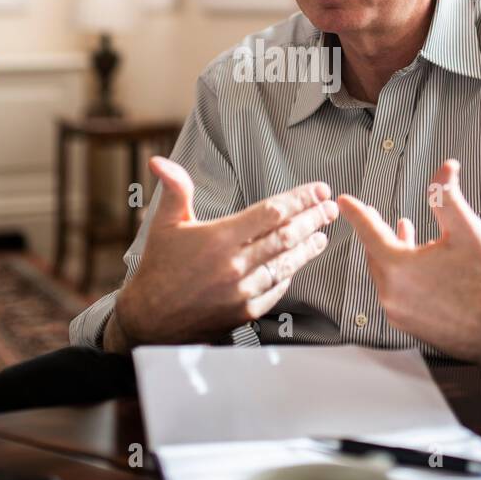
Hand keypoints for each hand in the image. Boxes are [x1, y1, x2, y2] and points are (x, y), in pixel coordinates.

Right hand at [112, 156, 337, 346]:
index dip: (300, 199)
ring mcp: (242, 291)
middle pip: (286, 236)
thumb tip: (160, 162)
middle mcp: (234, 265)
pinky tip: (297, 264)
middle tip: (329, 209)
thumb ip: (175, 190)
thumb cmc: (159, 267)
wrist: (151, 318)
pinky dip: (289, 274)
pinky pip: (276, 289)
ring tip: (321, 235)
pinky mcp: (245, 312)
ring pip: (286, 263)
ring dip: (308, 247)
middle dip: (313, 219)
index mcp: (219, 238)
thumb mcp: (164, 224)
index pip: (271, 212)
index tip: (319, 190)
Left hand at [337, 159, 480, 368]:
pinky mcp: (409, 325)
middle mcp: (392, 294)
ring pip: (386, 275)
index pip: (368, 232)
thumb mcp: (467, 230)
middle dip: (375, 231)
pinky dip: (402, 275)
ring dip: (392, 252)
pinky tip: (421, 265)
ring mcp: (399, 312)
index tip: (345, 201)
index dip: (356, 212)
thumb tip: (445, 168)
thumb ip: (448, 197)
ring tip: (405, 233)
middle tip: (374, 215)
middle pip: (375, 255)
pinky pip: (396, 293)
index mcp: (398, 268)